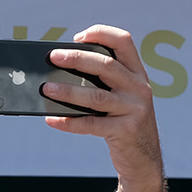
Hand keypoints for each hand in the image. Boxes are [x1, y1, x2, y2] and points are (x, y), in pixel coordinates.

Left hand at [40, 24, 164, 191]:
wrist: (144, 158)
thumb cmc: (124, 122)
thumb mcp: (122, 97)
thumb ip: (103, 82)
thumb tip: (61, 71)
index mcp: (137, 73)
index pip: (124, 41)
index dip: (101, 33)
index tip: (78, 37)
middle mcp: (139, 87)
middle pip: (106, 65)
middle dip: (77, 59)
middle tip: (54, 57)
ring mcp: (135, 109)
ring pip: (96, 96)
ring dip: (68, 91)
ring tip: (46, 88)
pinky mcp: (126, 131)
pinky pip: (91, 124)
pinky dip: (69, 122)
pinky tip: (52, 119)